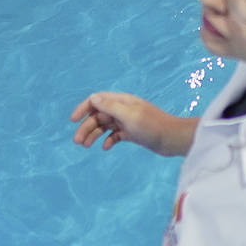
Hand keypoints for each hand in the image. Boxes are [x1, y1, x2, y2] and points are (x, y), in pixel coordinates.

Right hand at [70, 91, 194, 156]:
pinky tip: (106, 147)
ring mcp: (127, 121)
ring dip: (94, 135)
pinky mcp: (132, 133)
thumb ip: (110, 107)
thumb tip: (93, 98)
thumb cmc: (152, 126)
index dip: (83, 108)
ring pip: (105, 126)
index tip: (73, 120)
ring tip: (86, 146)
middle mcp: (123, 109)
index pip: (97, 100)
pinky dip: (109, 140)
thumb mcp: (129, 116)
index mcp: (122, 101)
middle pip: (99, 115)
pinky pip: (115, 135)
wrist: (172, 139)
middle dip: (87, 127)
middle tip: (78, 142)